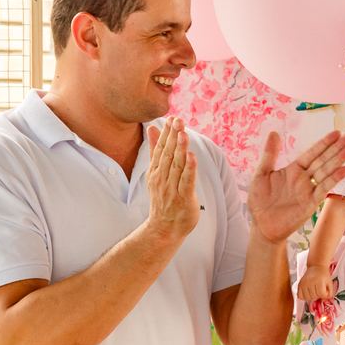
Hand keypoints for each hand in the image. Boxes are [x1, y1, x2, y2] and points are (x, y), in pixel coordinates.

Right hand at [145, 117, 199, 243]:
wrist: (164, 227)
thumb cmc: (163, 198)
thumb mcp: (156, 173)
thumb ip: (155, 151)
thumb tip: (152, 129)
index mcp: (156, 171)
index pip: (161, 149)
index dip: (167, 133)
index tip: (171, 118)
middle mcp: (162, 178)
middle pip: (168, 154)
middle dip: (173, 136)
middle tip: (177, 120)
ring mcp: (172, 188)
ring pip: (177, 165)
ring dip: (180, 148)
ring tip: (183, 133)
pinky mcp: (183, 197)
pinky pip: (186, 181)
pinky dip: (189, 168)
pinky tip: (191, 156)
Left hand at [248, 130, 344, 244]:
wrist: (261, 226)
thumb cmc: (259, 201)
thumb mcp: (262, 174)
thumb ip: (270, 154)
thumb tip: (274, 132)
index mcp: (294, 170)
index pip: (312, 153)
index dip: (324, 143)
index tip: (337, 133)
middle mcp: (304, 178)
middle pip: (323, 160)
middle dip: (337, 149)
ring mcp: (308, 191)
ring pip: (326, 173)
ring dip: (339, 161)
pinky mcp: (310, 204)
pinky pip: (324, 189)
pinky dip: (334, 180)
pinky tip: (344, 170)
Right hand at [297, 265, 332, 301]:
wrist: (316, 267)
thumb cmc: (324, 276)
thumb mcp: (330, 283)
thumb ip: (329, 294)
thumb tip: (322, 301)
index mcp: (319, 280)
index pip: (322, 294)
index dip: (325, 294)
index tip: (325, 290)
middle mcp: (310, 282)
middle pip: (315, 296)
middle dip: (318, 295)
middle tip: (319, 289)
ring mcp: (303, 283)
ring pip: (308, 298)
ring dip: (312, 296)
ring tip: (314, 290)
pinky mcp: (299, 285)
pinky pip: (300, 296)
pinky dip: (304, 297)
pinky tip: (308, 292)